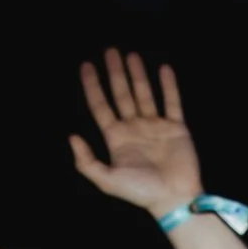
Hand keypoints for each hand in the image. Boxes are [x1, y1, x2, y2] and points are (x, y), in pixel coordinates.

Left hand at [70, 49, 202, 219]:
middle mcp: (134, 128)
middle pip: (121, 94)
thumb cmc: (141, 191)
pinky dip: (169, 86)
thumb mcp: (107, 181)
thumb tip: (72, 136)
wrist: (174, 198)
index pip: (101, 106)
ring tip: (130, 54)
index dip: (92, 86)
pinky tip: (163, 69)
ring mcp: (155, 126)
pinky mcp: (176, 128)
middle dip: (115, 73)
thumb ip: (86, 161)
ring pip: (144, 93)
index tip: (86, 66)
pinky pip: (172, 102)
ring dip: (137, 74)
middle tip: (110, 51)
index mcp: (117, 138)